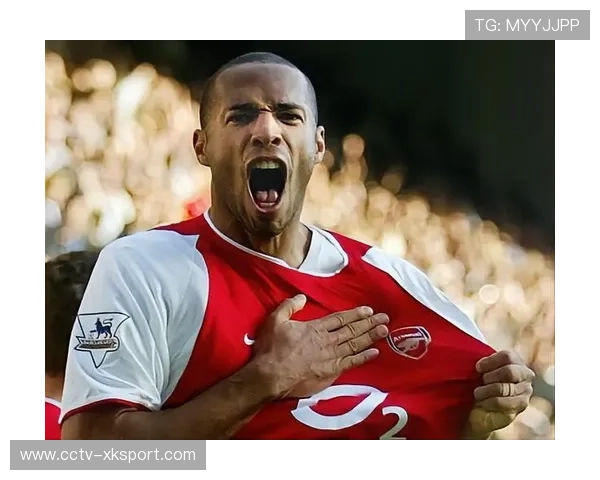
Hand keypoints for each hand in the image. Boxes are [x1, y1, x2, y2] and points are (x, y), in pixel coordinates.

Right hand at [252, 294, 388, 398]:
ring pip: (355, 344)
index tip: (368, 310)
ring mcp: (331, 357)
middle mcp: (327, 340)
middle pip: (352, 330)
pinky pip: (352, 363)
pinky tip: (375, 352)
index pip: (340, 318)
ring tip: (384, 330)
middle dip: (369, 323)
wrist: (271, 375)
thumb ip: (289, 306)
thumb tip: (301, 297)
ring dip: (371, 337)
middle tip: (385, 318)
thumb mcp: (275, 320)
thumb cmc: (271, 349)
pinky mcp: (331, 372)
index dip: (355, 314)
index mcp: (315, 328)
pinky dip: (364, 357)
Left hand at [466, 350, 534, 437]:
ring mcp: (525, 391)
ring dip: (486, 391)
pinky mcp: (520, 405)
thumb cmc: (481, 382)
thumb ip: (482, 362)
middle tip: (480, 381)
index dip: (490, 361)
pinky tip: (482, 402)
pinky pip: (502, 402)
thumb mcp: (481, 368)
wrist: (482, 407)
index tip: (478, 368)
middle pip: (509, 371)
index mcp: (516, 360)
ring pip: (503, 388)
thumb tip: (471, 357)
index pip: (508, 356)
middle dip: (489, 377)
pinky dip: (488, 401)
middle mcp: (525, 374)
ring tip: (478, 393)